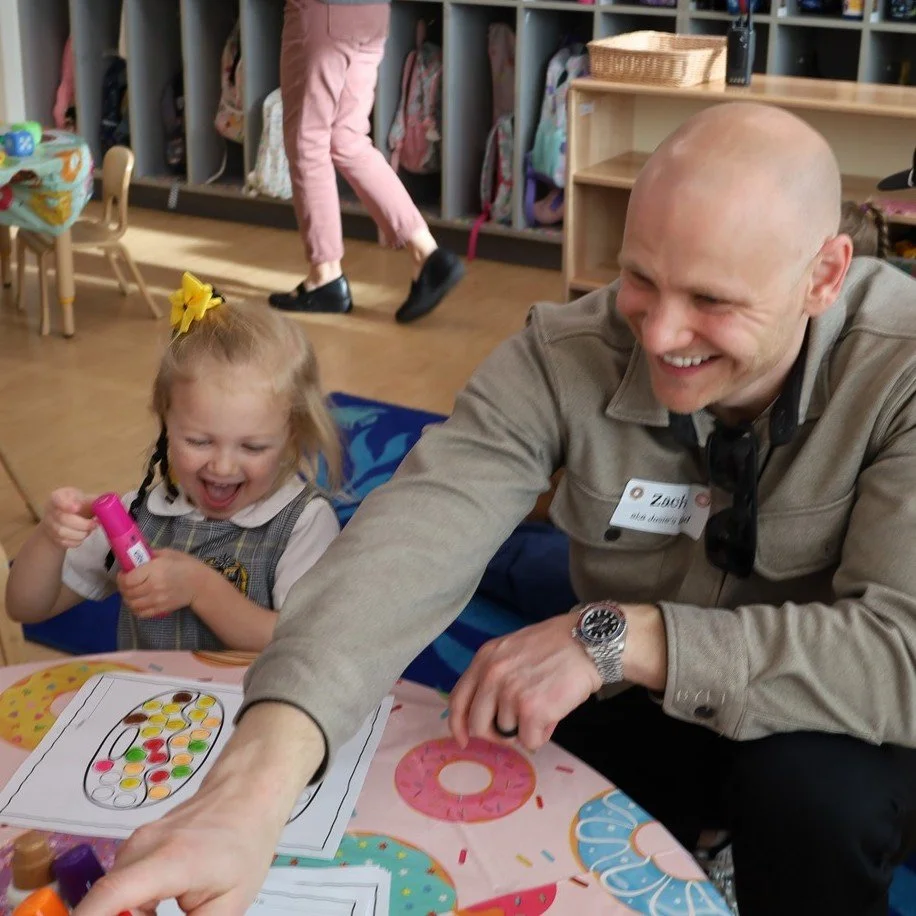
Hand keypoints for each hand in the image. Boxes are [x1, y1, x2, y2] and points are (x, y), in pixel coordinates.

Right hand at [40, 487, 96, 549]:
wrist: (64, 519)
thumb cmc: (77, 505)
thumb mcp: (84, 499)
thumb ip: (94, 500)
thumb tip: (107, 501)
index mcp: (58, 497)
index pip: (57, 498)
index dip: (66, 504)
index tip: (77, 508)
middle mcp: (50, 510)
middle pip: (62, 518)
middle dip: (82, 524)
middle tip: (95, 524)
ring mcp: (49, 525)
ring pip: (62, 532)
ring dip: (80, 533)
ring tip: (90, 530)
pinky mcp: (53, 538)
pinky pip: (64, 542)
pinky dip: (76, 541)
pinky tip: (83, 536)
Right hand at [75, 703, 322, 915]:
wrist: (246, 794)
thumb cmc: (245, 846)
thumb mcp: (228, 904)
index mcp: (166, 862)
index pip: (108, 896)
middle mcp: (141, 848)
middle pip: (103, 901)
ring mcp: (135, 843)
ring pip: (111, 895)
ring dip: (126, 914)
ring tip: (161, 911)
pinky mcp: (135, 845)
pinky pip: (119, 884)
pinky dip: (128, 905)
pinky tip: (155, 911)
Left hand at [117, 549, 207, 618]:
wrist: (201, 584)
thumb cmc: (186, 565)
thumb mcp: (169, 554)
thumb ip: (151, 554)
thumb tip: (135, 556)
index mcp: (155, 570)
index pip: (128, 579)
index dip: (121, 577)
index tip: (123, 573)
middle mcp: (154, 586)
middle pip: (128, 592)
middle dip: (122, 587)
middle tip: (126, 582)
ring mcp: (157, 600)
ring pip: (131, 604)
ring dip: (127, 598)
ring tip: (131, 592)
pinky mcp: (161, 610)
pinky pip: (140, 613)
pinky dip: (134, 608)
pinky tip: (137, 602)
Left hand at [448, 611, 600, 751]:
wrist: (587, 642)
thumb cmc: (555, 647)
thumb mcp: (512, 650)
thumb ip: (494, 675)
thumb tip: (486, 712)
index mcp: (484, 659)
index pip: (458, 699)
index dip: (457, 724)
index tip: (464, 739)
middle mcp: (492, 675)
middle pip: (477, 724)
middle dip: (495, 734)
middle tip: (514, 730)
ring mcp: (510, 693)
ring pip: (506, 734)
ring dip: (525, 729)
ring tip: (544, 708)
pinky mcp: (532, 710)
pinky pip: (529, 741)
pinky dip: (541, 735)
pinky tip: (553, 715)